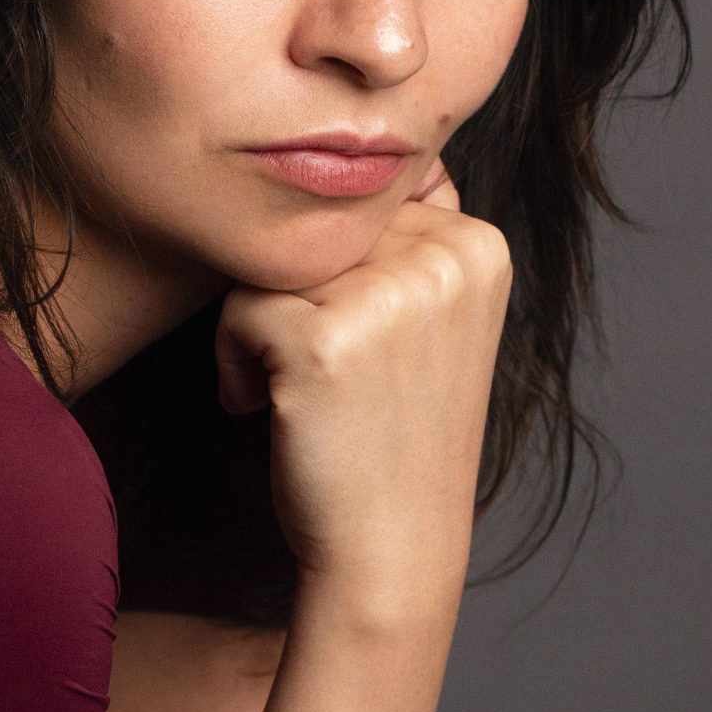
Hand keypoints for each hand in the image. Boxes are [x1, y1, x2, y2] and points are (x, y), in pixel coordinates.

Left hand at [214, 154, 510, 619]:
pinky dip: (232, 361)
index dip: (337, 275)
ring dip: (259, 328)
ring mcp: (389, 296)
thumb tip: (336, 163)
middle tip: (315, 375)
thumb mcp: (426, 325)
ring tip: (292, 391)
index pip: (366, 206)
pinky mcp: (326, 339)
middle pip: (314, 231)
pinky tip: (263, 408)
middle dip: (294, 299)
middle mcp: (445, 258)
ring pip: (271, 263)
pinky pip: (238, 307)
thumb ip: (401, 246)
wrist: (390, 548)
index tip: (351, 346)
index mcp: (479, 246)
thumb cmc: (391, 439)